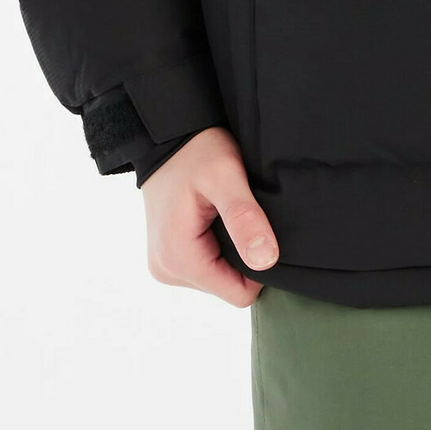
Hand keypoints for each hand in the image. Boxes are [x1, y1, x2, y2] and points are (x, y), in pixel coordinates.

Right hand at [140, 125, 278, 305]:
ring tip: (228, 212)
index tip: (260, 228)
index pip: (238, 293)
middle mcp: (166, 270)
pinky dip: (219, 245)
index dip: (259, 265)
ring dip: (231, 249)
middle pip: (228, 286)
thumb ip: (244, 218)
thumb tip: (266, 260)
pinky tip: (217, 218)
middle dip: (243, 255)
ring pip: (219, 277)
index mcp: (178, 258)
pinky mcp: (169, 257)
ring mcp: (165, 265)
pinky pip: (207, 266)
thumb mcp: (225, 176)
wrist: (168, 136)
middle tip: (244, 214)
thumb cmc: (197, 150)